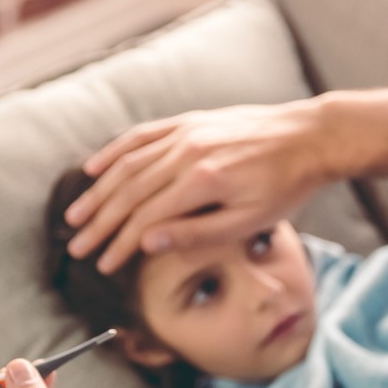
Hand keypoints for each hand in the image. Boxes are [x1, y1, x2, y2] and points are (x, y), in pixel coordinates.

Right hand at [64, 102, 330, 272]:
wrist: (311, 136)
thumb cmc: (286, 186)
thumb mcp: (249, 222)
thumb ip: (197, 234)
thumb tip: (147, 244)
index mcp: (203, 181)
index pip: (146, 218)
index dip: (120, 244)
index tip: (103, 265)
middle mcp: (187, 152)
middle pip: (129, 192)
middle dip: (100, 222)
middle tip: (78, 247)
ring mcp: (186, 133)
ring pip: (129, 164)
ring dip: (99, 191)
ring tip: (77, 215)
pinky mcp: (189, 121)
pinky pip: (142, 135)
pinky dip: (115, 151)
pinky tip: (95, 167)